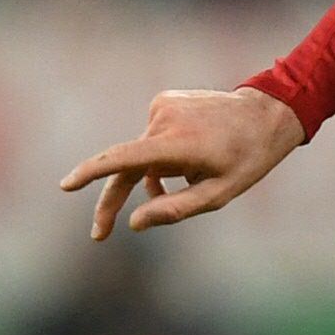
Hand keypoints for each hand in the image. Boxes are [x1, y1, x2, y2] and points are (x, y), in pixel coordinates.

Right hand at [59, 87, 304, 238]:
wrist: (268, 113)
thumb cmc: (248, 159)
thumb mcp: (219, 193)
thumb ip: (176, 209)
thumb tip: (133, 224)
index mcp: (178, 144)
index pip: (123, 159)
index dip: (91, 173)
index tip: (66, 185)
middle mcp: (164, 120)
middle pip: (125, 166)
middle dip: (113, 200)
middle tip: (99, 234)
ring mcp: (162, 107)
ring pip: (141, 154)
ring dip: (153, 175)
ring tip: (191, 179)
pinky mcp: (163, 101)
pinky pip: (152, 138)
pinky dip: (161, 156)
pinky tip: (191, 157)